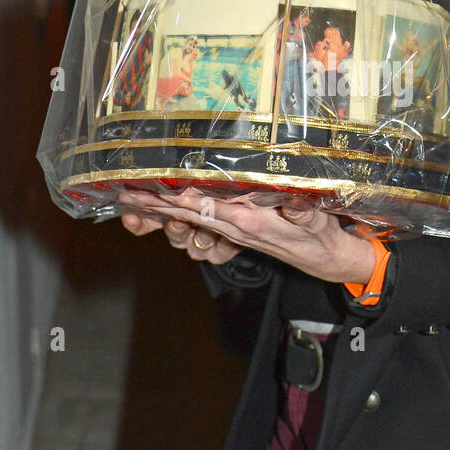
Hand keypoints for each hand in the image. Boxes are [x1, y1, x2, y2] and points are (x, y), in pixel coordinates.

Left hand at [118, 187, 374, 285]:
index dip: (187, 200)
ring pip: (188, 218)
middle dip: (158, 206)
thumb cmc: (319, 235)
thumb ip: (304, 212)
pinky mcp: (232, 229)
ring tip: (131, 197)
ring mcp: (230, 229)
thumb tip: (293, 202)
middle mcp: (234, 227)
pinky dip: (176, 213)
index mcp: (251, 223)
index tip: (162, 191)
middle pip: (189, 215)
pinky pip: (199, 220)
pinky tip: (158, 205)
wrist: (322, 257)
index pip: (212, 209)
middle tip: (127, 195)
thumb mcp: (317, 222)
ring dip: (160, 210)